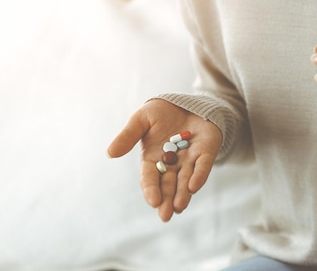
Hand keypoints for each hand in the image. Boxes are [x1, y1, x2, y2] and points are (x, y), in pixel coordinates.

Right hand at [107, 99, 221, 221]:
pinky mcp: (206, 151)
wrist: (186, 101)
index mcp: (153, 159)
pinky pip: (203, 165)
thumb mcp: (141, 120)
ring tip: (179, 207)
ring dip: (182, 194)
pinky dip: (199, 175)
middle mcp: (171, 163)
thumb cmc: (160, 112)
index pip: (150, 178)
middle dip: (167, 200)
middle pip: (168, 184)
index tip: (153, 201)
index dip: (151, 190)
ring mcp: (189, 159)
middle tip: (165, 215)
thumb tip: (110, 153)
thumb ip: (128, 136)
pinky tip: (193, 187)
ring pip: (186, 180)